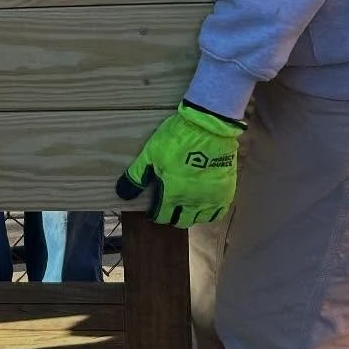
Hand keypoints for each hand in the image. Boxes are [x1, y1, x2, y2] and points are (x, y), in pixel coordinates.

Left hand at [116, 102, 244, 227]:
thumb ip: (137, 176)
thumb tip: (122, 194)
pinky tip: (205, 203)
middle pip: (181, 221)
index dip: (156, 215)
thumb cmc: (176, 139)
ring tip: (188, 205)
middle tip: (171, 205)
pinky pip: (219, 212)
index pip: (161, 217)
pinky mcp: (226, 191)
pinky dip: (210, 212)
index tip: (154, 209)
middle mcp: (191, 201)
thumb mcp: (150, 154)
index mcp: (171, 194)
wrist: (208, 126)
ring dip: (192, 214)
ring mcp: (211, 198)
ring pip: (200, 219)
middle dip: (173, 216)